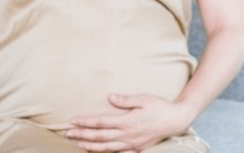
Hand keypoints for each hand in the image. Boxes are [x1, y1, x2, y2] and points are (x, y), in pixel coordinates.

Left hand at [65, 93, 193, 151]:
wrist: (176, 120)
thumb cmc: (160, 106)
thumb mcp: (143, 98)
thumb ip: (125, 100)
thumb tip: (109, 97)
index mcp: (127, 121)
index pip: (101, 122)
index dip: (85, 122)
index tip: (72, 121)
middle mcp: (127, 135)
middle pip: (99, 137)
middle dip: (82, 135)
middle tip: (67, 133)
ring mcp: (131, 144)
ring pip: (106, 148)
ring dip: (89, 146)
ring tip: (77, 143)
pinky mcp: (137, 148)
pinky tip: (97, 152)